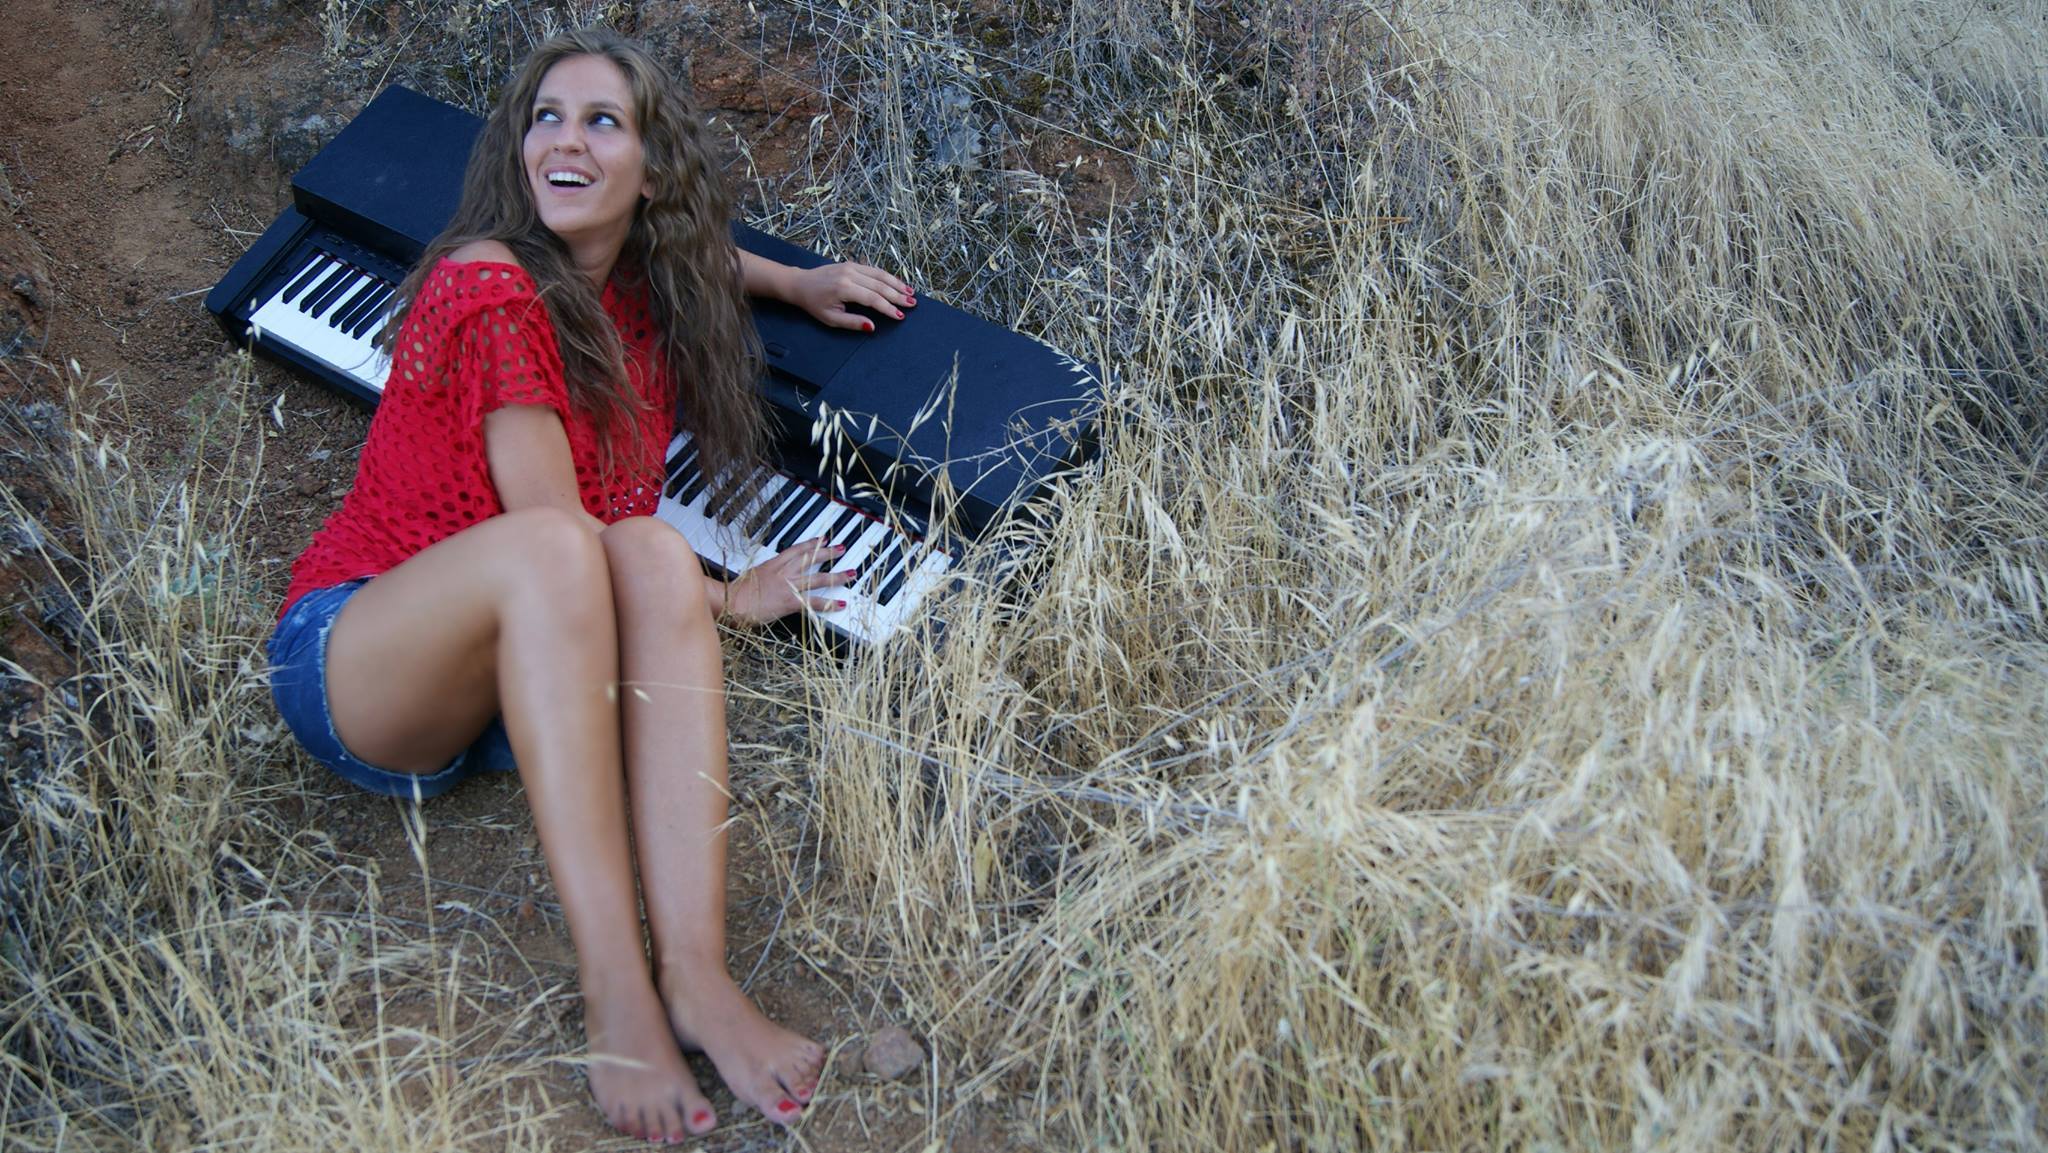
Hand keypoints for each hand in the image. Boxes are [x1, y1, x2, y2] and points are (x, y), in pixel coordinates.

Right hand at [719, 538, 856, 624]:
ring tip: (850, 574)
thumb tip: (771, 575)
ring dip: (836, 576)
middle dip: (828, 553)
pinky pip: (814, 602)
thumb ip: (766, 573)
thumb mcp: (753, 575)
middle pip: (811, 559)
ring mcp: (788, 586)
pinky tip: (840, 603)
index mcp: (773, 564)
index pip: (797, 550)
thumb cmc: (738, 592)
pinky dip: (829, 603)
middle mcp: (784, 572)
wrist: (732, 602)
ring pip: (818, 578)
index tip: (823, 539)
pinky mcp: (790, 602)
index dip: (811, 544)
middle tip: (841, 548)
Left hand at [784, 261, 915, 332]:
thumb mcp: (830, 319)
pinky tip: (897, 283)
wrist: (801, 284)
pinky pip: (874, 270)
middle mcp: (850, 274)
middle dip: (898, 295)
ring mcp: (851, 266)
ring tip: (910, 292)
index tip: (900, 316)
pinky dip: (887, 277)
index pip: (873, 298)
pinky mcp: (852, 264)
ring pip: (880, 275)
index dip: (888, 308)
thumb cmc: (814, 304)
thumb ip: (852, 322)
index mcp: (844, 288)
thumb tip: (872, 326)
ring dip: (896, 284)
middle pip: (880, 285)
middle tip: (912, 304)